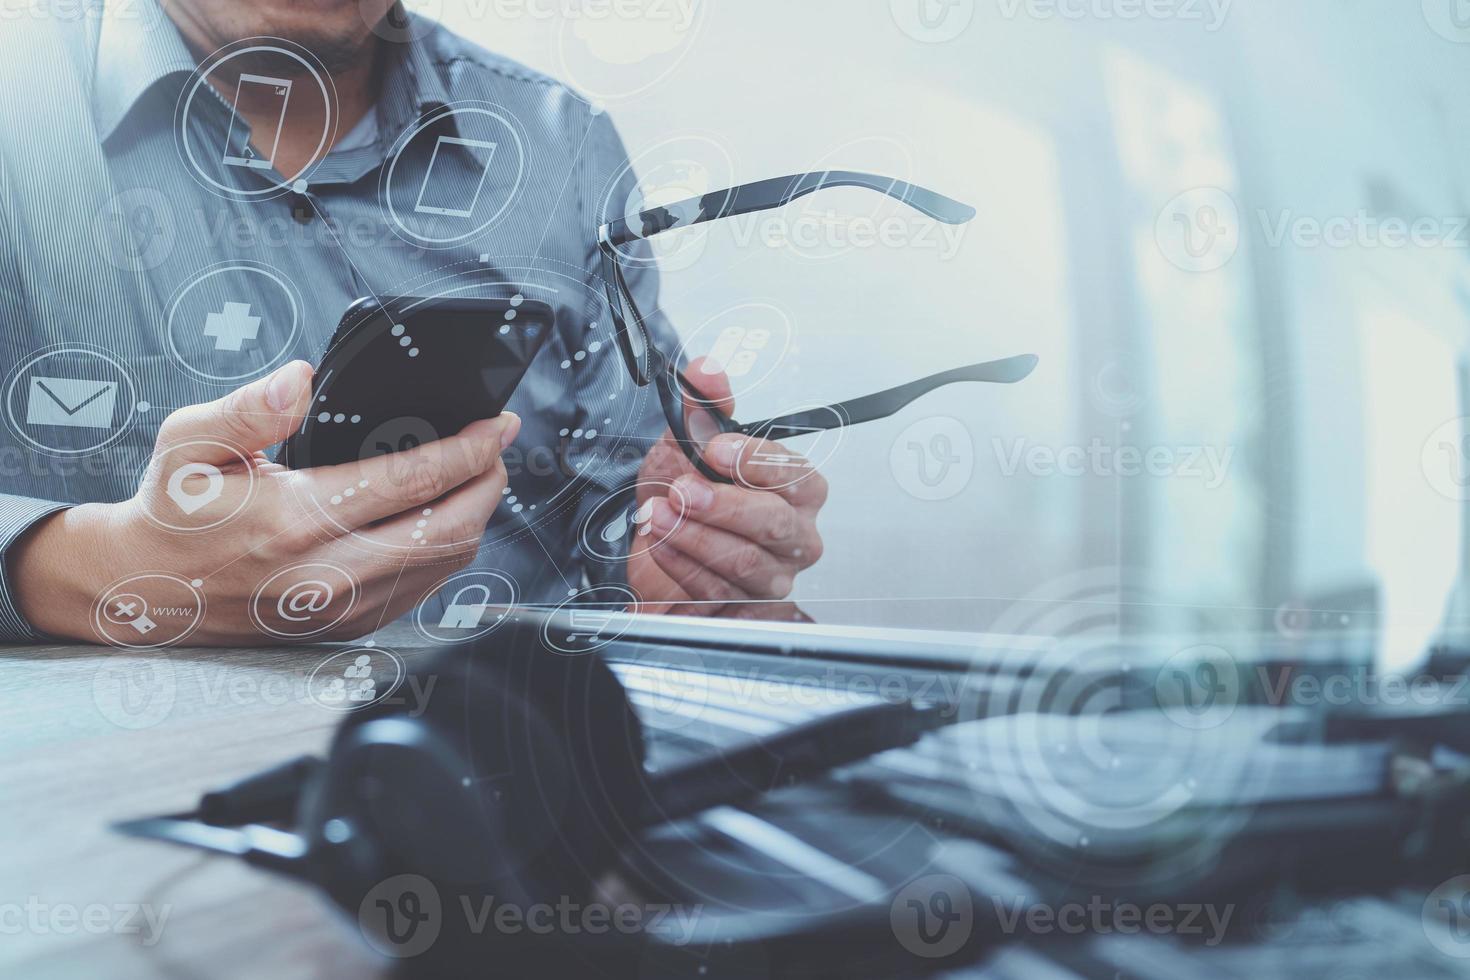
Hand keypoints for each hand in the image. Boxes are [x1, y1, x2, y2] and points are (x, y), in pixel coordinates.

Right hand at [8, 360, 518, 644]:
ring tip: (478, 474)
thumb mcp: (190, 442)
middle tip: (498, 446)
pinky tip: (444, 516)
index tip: (496, 424)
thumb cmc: (174, 509)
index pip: (411, 480)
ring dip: (475, 516)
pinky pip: (424, 588)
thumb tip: (302, 380)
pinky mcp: (349, 626)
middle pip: (449, 529)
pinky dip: (448, 549)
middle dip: (489, 482)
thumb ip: (250, 408)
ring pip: (445, 563)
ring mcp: (342, 608)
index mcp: (293, 520)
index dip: (468, 449)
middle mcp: (325, 573)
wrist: (146, 589)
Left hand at [627, 358, 826, 618]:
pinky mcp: (745, 609)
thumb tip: (707, 370)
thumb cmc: (684, 496)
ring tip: (658, 514)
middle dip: (721, 504)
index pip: (795, 475)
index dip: (753, 462)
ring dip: (693, 535)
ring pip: (743, 562)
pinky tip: (659, 543)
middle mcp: (796, 535)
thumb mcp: (685, 443)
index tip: (713, 449)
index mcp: (798, 490)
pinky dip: (681, 563)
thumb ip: (703, 406)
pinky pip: (717, 592)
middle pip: (774, 523)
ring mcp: (774, 577)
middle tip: (681, 490)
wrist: (658, 548)